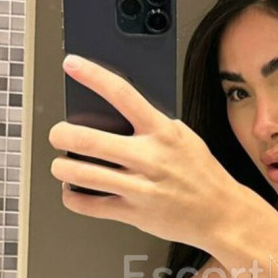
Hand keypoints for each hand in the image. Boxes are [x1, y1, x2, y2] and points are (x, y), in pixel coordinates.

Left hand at [48, 54, 244, 250]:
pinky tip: (73, 191)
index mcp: (161, 132)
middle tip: (56, 134)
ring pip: (82, 175)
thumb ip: (151, 124)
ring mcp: (140, 187)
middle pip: (89, 140)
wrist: (220, 213)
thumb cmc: (200, 173)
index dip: (93, 75)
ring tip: (60, 165)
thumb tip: (115, 111)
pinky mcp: (134, 213)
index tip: (72, 64)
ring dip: (61, 168)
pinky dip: (73, 198)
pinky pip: (89, 206)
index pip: (122, 94)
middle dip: (60, 135)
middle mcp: (149, 158)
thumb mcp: (183, 136)